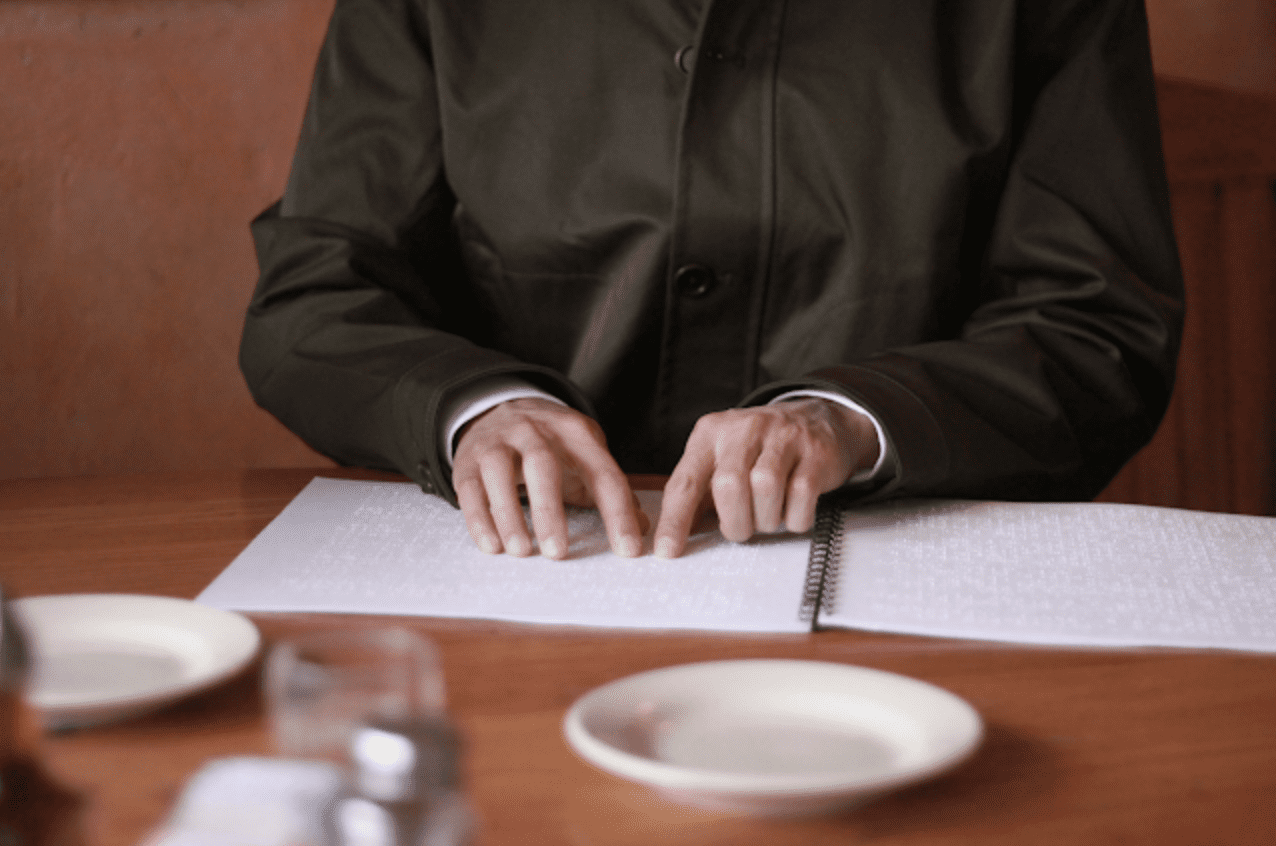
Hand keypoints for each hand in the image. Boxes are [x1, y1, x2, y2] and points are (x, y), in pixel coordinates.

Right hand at [452, 398, 646, 558]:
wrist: (499, 409)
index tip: (627, 549)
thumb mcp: (585, 456)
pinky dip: (479, 518)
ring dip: (509, 514)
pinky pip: (471, 489)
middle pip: (542, 465)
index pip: (602, 473)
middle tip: (558, 552)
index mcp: (576, 433)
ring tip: (521, 551)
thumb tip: (644, 527)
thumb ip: (611, 491)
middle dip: (549, 510)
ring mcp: (498, 442)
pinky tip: (492, 546)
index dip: (618, 512)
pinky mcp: (468, 460)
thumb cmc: (551, 445)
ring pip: (499, 472)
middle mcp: (535, 431)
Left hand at [653, 399, 878, 556]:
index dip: (675, 520)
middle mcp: (744, 430)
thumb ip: (699, 495)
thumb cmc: (760, 448)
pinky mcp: (815, 452)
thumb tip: (676, 537)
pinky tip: (792, 511)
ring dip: (765, 519)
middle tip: (741, 529)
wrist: (817, 418)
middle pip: (728, 485)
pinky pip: (801, 494)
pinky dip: (795, 517)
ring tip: (768, 518)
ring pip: (765, 487)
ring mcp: (783, 437)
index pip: (685, 482)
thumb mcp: (722, 459)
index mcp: (711, 433)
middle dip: (734, 522)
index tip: (668, 551)